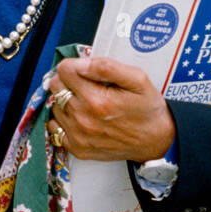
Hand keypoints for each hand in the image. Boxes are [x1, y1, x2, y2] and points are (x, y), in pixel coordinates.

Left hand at [46, 56, 174, 161]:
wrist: (157, 141)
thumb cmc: (147, 109)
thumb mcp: (137, 79)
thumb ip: (106, 67)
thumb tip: (80, 63)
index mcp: (96, 100)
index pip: (63, 70)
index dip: (74, 65)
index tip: (84, 69)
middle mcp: (83, 119)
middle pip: (55, 86)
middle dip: (67, 80)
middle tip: (84, 84)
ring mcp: (78, 136)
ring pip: (53, 106)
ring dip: (64, 100)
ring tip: (84, 101)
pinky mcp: (77, 149)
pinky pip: (54, 128)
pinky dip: (62, 120)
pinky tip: (78, 117)